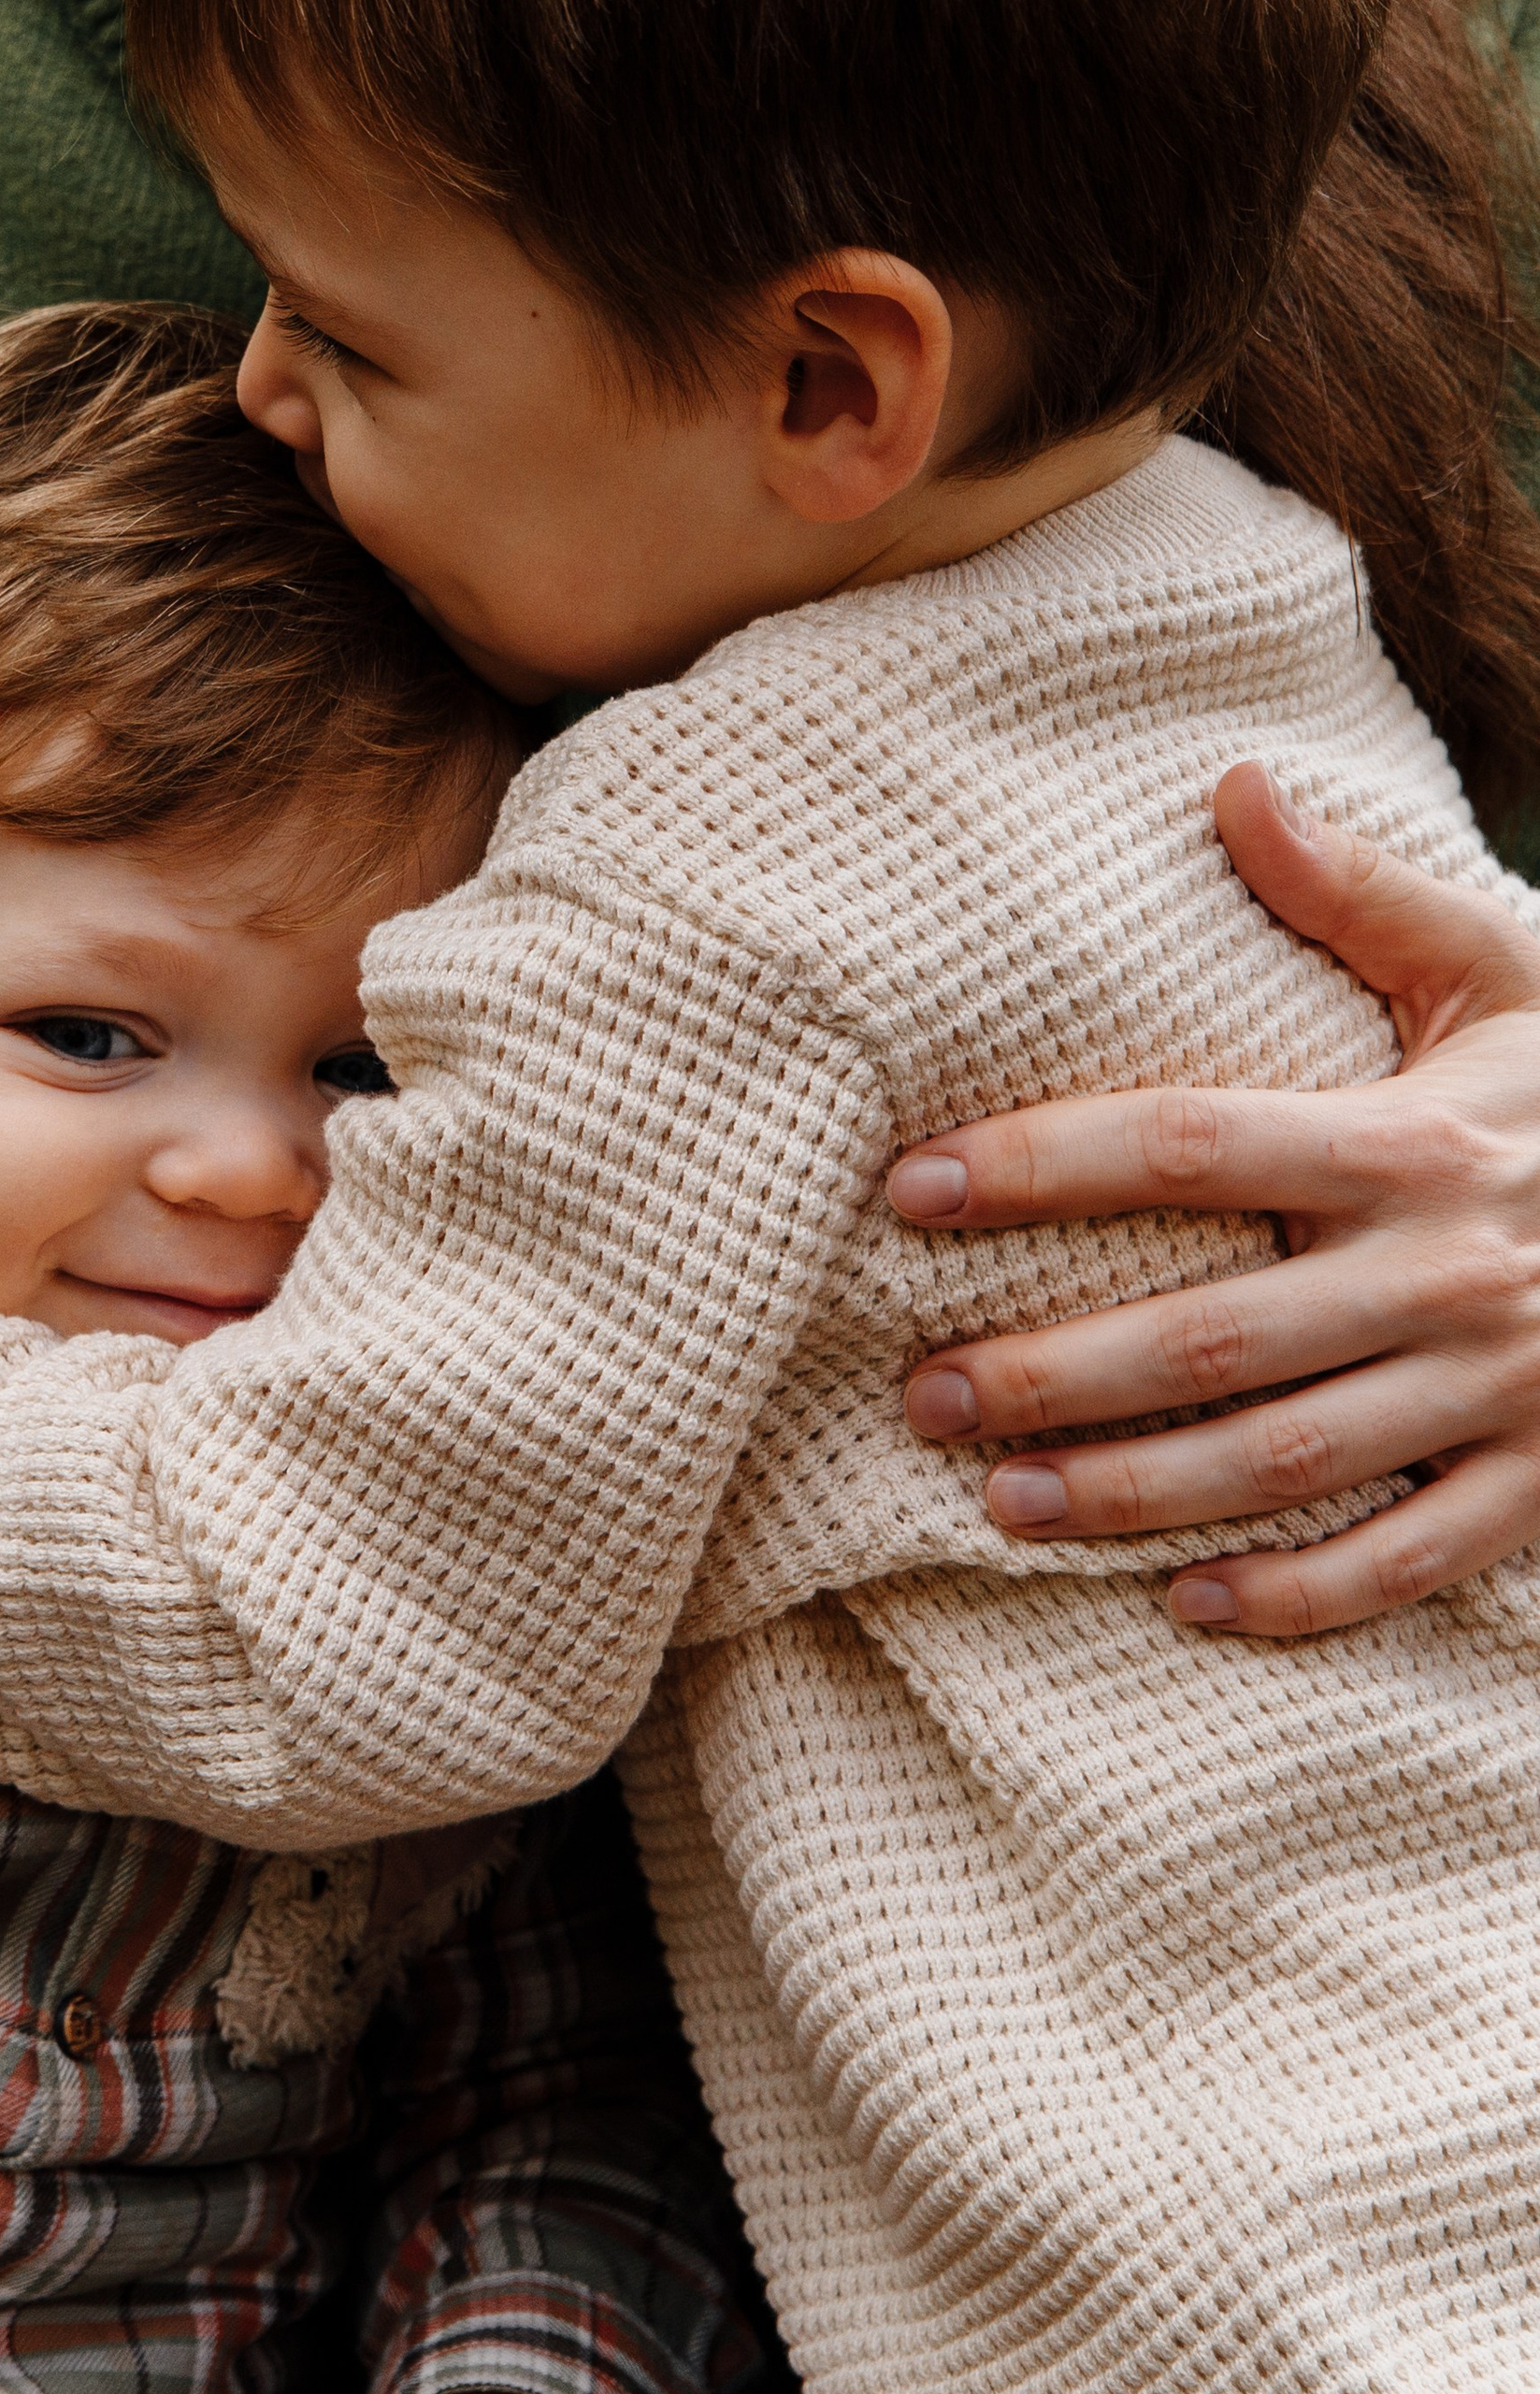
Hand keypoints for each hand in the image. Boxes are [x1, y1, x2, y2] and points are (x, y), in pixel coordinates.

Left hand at [891, 763, 1539, 1637]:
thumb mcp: (1502, 970)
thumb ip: (1361, 892)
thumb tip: (1231, 788)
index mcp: (1417, 1139)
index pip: (1192, 1143)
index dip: (1045, 1164)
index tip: (912, 1188)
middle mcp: (1449, 1270)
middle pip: (1215, 1334)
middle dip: (1055, 1371)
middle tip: (919, 1390)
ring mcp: (1501, 1392)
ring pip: (1289, 1461)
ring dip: (1135, 1493)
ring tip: (996, 1501)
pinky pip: (1408, 1563)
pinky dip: (1298, 1597)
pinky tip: (1182, 1606)